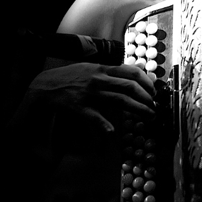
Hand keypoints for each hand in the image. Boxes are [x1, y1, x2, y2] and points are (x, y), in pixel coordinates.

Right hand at [28, 63, 155, 132]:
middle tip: (155, 106)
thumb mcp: (94, 67)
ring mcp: (91, 93)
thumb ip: (115, 69)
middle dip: (147, 97)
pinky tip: (114, 133)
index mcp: (104, 69)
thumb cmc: (73, 76)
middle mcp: (100, 79)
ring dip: (138, 109)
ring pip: (120, 100)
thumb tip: (137, 69)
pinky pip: (96, 117)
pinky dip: (105, 125)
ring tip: (149, 115)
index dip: (147, 81)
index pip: (132, 72)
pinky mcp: (80, 107)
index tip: (154, 91)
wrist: (46, 85)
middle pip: (130, 86)